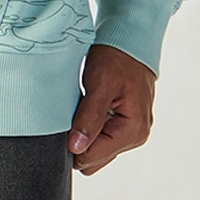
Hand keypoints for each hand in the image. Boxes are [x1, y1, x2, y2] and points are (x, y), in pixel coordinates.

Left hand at [66, 43, 155, 175]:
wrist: (128, 40)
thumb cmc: (116, 58)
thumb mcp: (100, 83)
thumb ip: (89, 118)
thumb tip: (76, 148)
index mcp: (133, 130)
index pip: (92, 157)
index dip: (73, 142)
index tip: (65, 121)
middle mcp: (135, 136)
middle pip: (94, 159)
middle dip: (79, 140)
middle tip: (74, 112)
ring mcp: (131, 133)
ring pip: (96, 150)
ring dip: (84, 132)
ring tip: (83, 107)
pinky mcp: (124, 126)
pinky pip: (101, 138)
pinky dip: (90, 126)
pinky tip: (89, 107)